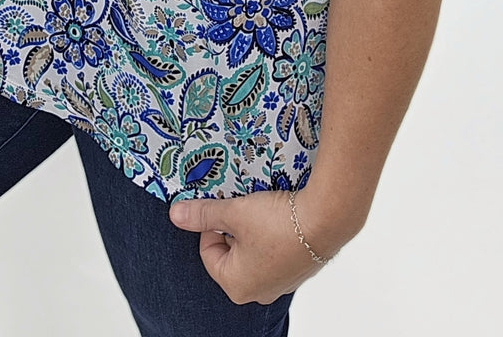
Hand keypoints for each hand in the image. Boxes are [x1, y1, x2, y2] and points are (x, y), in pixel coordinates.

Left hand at [168, 186, 351, 305]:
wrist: (326, 219)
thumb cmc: (278, 222)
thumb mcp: (234, 213)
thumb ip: (203, 215)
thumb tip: (176, 215)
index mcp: (235, 285)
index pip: (208, 252)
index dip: (213, 225)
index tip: (226, 208)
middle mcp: (257, 293)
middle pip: (230, 254)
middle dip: (234, 229)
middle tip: (244, 208)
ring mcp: (280, 284)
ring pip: (253, 253)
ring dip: (253, 232)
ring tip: (263, 212)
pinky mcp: (298, 271)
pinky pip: (275, 253)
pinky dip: (273, 236)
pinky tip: (281, 219)